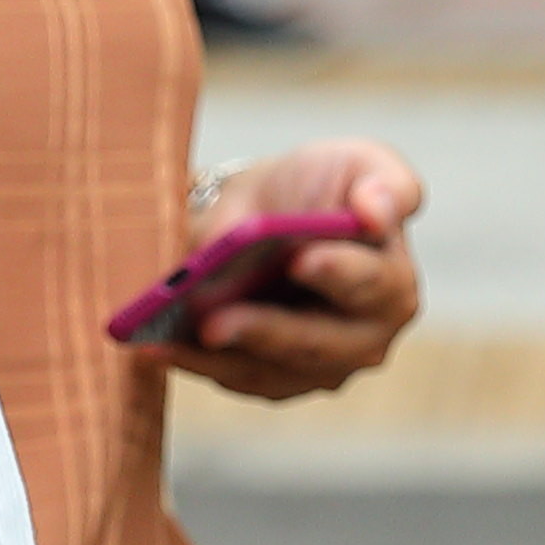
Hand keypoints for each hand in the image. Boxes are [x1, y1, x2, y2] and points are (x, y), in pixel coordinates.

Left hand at [164, 137, 425, 401]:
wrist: (270, 211)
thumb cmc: (320, 186)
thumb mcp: (358, 163)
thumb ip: (385, 183)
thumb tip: (376, 211)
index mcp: (392, 282)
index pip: (369, 283)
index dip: (337, 272)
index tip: (300, 259)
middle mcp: (366, 337)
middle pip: (317, 344)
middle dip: (264, 331)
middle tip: (214, 322)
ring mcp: (320, 367)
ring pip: (270, 372)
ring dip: (216, 358)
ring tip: (166, 340)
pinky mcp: (275, 380)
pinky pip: (235, 379)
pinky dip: (194, 363)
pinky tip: (153, 346)